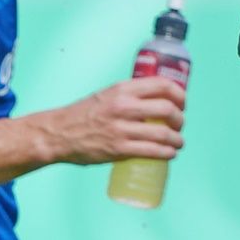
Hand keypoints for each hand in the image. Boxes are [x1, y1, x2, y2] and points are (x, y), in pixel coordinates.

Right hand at [43, 76, 186, 164]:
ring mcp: (121, 129)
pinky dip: (167, 153)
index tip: (182, 103)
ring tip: (177, 143)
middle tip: (179, 125)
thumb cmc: (82, 114)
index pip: (162, 85)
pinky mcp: (119, 149)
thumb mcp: (106, 95)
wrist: (57, 134)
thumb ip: (128, 96)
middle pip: (168, 109)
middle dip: (180, 119)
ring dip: (177, 140)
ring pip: (164, 134)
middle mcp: (123, 106)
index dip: (179, 95)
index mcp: (122, 90)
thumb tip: (154, 101)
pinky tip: (169, 154)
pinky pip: (152, 151)